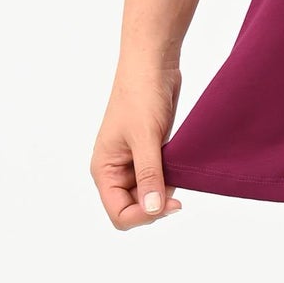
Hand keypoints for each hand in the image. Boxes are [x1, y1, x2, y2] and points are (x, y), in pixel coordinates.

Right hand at [91, 66, 183, 226]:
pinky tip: (180, 165)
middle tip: (180, 194)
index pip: (118, 214)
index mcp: (103, 169)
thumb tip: (152, 210)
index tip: (170, 203)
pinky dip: (171, 179)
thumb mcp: (145, 138)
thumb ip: (149, 176)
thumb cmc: (140, 95)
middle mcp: (115, 171)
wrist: (153, 65)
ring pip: (149, 196)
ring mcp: (133, 163)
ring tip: (177, 170)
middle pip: (134, 209)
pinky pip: (160, 179)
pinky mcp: (149, 154)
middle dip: (156, 206)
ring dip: (165, 192)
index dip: (143, 216)